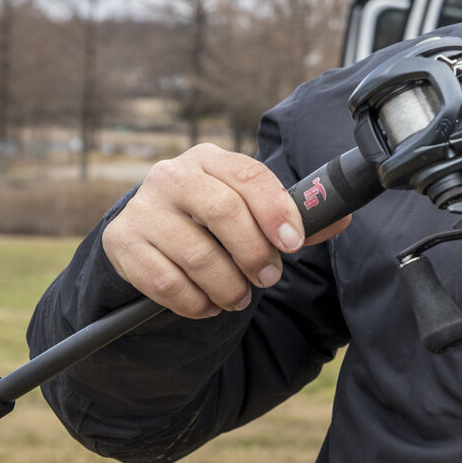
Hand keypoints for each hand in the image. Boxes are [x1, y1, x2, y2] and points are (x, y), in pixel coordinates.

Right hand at [102, 144, 349, 317]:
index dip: (275, 211)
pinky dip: (194, 302)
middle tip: (268, 278)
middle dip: (253, 253)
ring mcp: (142, 208)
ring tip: (239, 298)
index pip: (249, 175)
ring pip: (195, 253)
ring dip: (227, 285)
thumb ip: (292, 217)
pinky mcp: (121, 242)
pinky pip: (165, 282)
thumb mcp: (249, 209)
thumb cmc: (212, 220)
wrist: (150, 234)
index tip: (293, 244)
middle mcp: (172, 175)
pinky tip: (208, 304)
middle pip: (222, 212)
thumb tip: (340, 217)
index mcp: (210, 158)